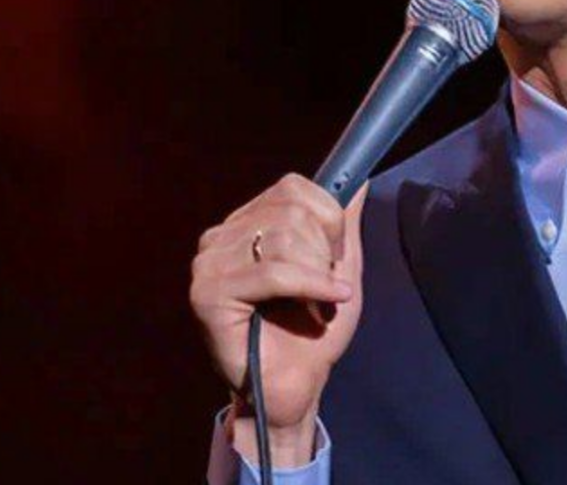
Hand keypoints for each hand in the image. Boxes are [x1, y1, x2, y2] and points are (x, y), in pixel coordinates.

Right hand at [190, 173, 367, 462]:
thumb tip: (359, 180)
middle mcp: (221, 237)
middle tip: (325, 287)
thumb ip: (343, 223)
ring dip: (316, 274)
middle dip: (324, 252)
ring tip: (317, 303)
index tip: (334, 256)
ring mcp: (209, 264)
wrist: (295, 387)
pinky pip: (272, 272)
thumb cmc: (313, 333)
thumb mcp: (338, 267)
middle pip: (290, 212)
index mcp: (246, 224)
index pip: (292, 188)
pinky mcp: (208, 293)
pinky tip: (327, 303)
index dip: (327, 219)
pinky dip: (310, 285)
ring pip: (281, 239)